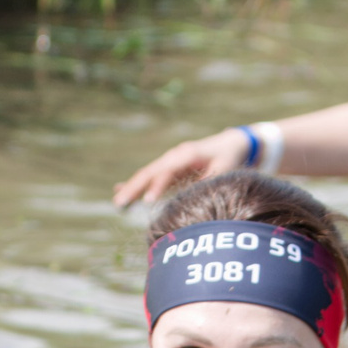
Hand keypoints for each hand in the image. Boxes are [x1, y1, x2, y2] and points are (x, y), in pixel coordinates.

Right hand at [111, 128, 254, 207]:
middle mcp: (174, 156)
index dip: (157, 185)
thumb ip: (209, 180)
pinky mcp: (169, 169)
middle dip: (134, 187)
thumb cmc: (228, 157)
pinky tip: (120, 190)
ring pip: (146, 175)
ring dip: (131, 188)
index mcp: (187, 154)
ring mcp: (170, 162)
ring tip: (117, 203)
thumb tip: (195, 196)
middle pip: (150, 172)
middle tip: (120, 204)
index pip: (167, 170)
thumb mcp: (224, 169)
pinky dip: (136, 184)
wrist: (230, 143)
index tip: (147, 200)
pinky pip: (150, 177)